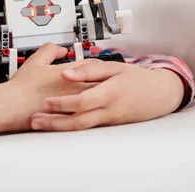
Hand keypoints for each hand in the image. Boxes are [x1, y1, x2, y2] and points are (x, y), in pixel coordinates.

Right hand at [2, 43, 98, 131]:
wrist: (14, 106)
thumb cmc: (22, 87)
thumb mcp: (35, 61)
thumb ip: (50, 50)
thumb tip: (60, 49)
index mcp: (69, 73)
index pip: (93, 65)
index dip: (97, 65)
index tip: (95, 66)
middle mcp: (75, 89)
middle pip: (101, 83)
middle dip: (104, 81)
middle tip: (105, 81)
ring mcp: (74, 106)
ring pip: (97, 100)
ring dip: (101, 97)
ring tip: (100, 96)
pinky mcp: (71, 119)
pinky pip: (89, 115)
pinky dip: (92, 112)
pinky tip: (90, 111)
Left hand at [29, 60, 184, 131]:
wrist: (160, 94)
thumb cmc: (136, 78)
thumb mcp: (113, 67)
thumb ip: (88, 69)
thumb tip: (65, 72)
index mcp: (109, 93)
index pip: (82, 101)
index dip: (62, 103)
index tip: (45, 102)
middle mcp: (108, 110)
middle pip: (78, 121)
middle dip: (54, 122)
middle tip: (34, 120)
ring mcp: (109, 119)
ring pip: (81, 127)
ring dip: (58, 127)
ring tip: (40, 124)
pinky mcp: (108, 124)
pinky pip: (87, 127)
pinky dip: (70, 126)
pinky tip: (57, 124)